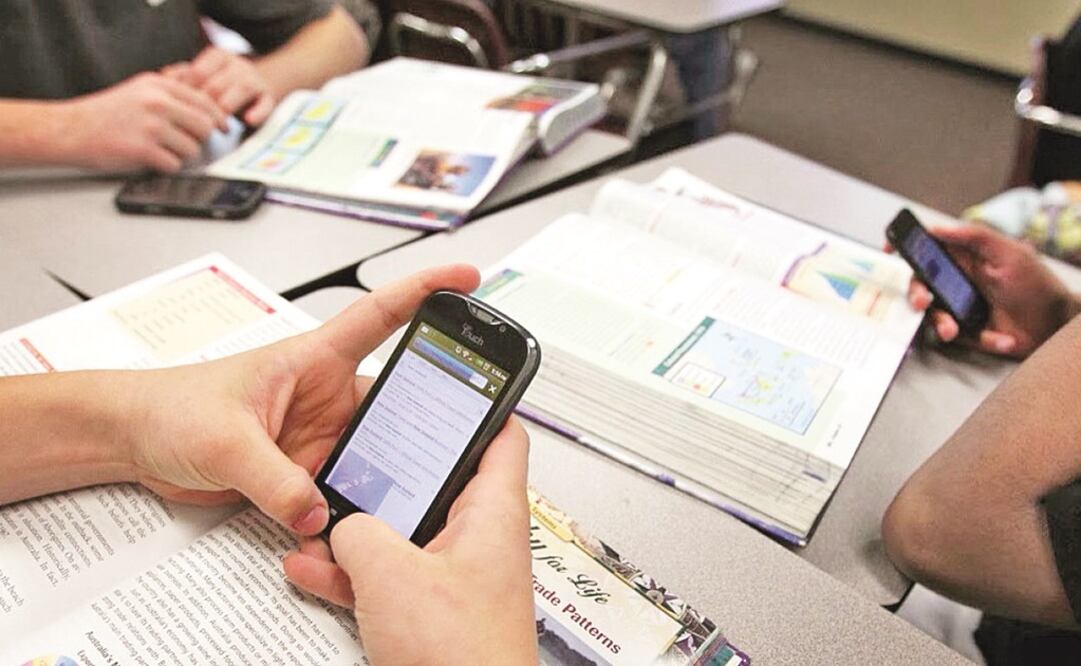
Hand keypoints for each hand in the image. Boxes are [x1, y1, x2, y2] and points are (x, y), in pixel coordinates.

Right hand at [58, 72, 227, 171]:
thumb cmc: (106, 113)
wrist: (70, 129)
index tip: (223, 127)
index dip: (218, 118)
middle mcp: (157, 102)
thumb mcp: (139, 91)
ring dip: (181, 155)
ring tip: (161, 150)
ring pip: (191, 148)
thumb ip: (171, 95)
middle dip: (200, 139)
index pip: (205, 102)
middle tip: (189, 143)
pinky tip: (151, 160)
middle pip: (204, 127)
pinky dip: (166, 167)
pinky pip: (174, 165)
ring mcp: (150, 126)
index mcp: (159, 85)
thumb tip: (208, 108)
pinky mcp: (143, 150)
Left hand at [123, 265, 479, 534]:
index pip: (380, 316)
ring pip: (373, 454)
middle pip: (393, 403)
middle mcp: (324, 395)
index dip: (425, 292)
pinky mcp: (303, 470)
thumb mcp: (224, 439)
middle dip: (424, 422)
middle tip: (454, 446)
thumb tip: (318, 512)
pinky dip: (350, 510)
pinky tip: (354, 528)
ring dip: (384, 477)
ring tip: (401, 501)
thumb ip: (274, 478)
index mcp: (312, 358)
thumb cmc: (170, 407)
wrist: (134, 440)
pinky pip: (342, 489)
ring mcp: (317, 435)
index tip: (466, 279)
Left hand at [163, 46, 277, 125]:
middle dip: (205, 106)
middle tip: (195, 124)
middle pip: (217, 83)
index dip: (186, 93)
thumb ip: (184, 75)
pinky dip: (258, 112)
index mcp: (217, 56)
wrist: (260, 85)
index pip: (197, 72)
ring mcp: (255, 80)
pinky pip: (266, 104)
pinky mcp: (270, 97)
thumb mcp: (203, 76)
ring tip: (218, 126)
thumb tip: (163, 78)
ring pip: (241, 89)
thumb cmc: (222, 85)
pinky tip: (249, 120)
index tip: (178, 110)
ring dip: (227, 108)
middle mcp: (238, 64)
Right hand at [282, 419, 538, 665]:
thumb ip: (359, 533)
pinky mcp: (429, 613)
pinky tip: (310, 568)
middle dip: (384, 473)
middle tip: (350, 452)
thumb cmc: (464, 658)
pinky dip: (351, 573)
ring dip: (355, 527)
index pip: (501, 435)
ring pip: (401, 531)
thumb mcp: (392, 575)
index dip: (475, 405)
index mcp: (492, 513)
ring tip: (314, 517)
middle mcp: (477, 539)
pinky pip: (386, 576)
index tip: (442, 384)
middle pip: (433, 482)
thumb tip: (342, 526)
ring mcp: (451, 577)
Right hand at [893, 224, 1078, 357]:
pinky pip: (957, 336)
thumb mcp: (1011, 254)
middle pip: (921, 283)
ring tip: (952, 330)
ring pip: (933, 313)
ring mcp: (961, 306)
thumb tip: (939, 227)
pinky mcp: (968, 331)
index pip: (929, 247)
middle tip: (922, 302)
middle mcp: (959, 280)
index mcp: (967, 257)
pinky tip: (1001, 338)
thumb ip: (975, 237)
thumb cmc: (1039, 286)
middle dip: (916, 293)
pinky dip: (979, 339)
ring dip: (941, 322)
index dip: (907, 247)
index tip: (890, 250)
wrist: (1057, 327)